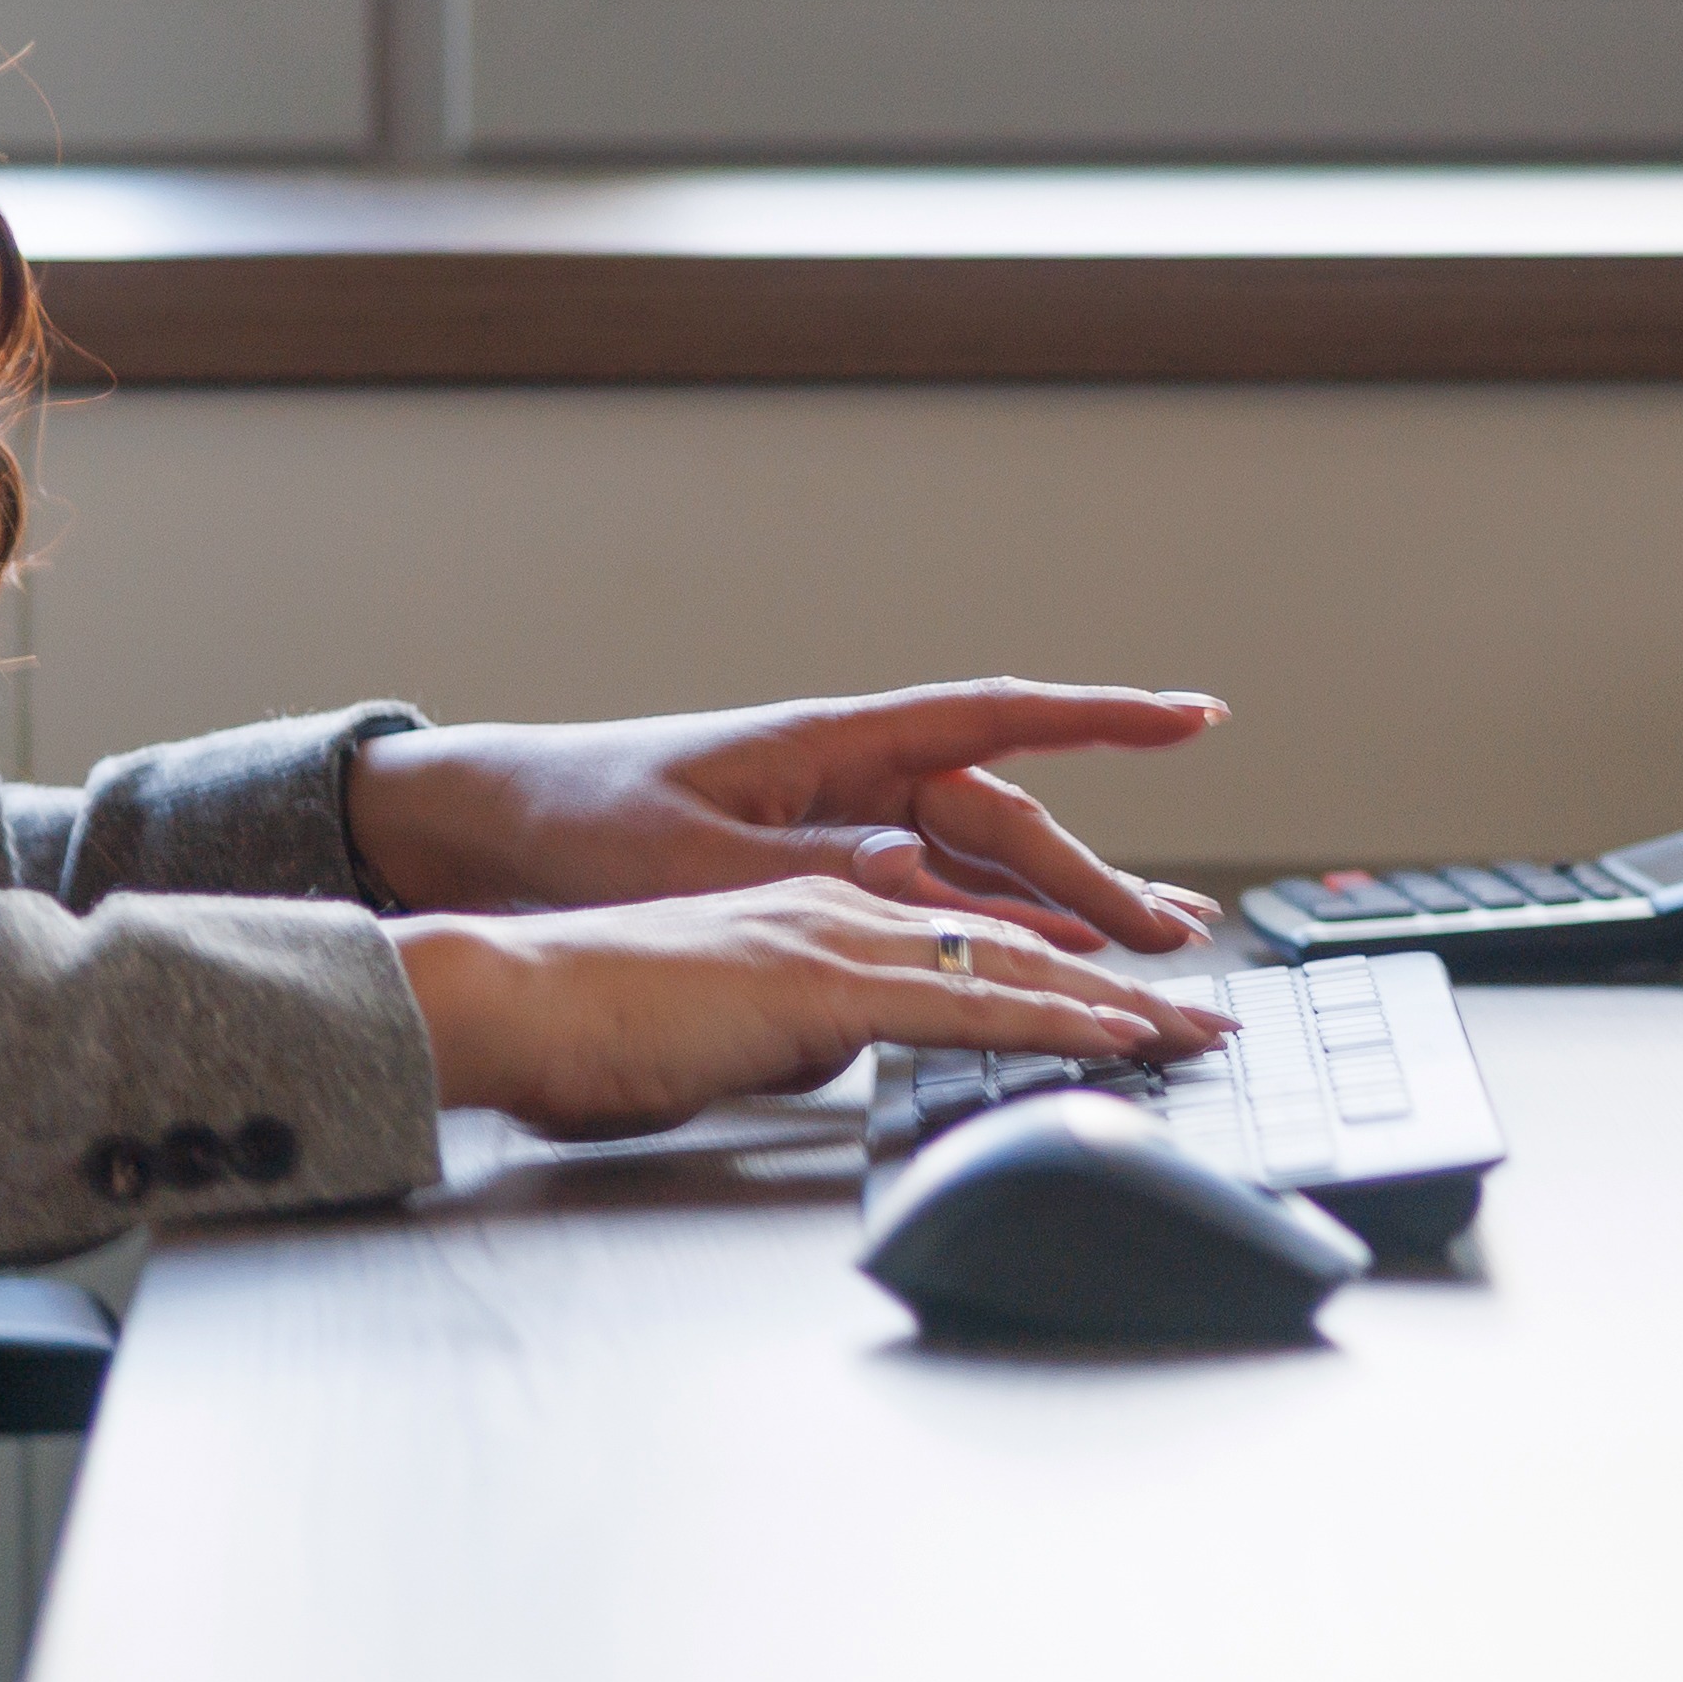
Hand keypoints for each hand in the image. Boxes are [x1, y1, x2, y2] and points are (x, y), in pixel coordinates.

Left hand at [352, 681, 1229, 955]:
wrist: (489, 833)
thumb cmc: (577, 826)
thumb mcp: (691, 856)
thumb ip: (813, 872)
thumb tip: (925, 877)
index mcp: (834, 744)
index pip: (998, 720)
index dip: (1102, 718)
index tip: (1193, 715)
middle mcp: (855, 777)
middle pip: (1006, 822)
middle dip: (1096, 877)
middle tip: (1175, 934)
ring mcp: (842, 827)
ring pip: (981, 868)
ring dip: (1062, 910)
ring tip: (1148, 950)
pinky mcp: (818, 876)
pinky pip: (932, 903)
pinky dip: (994, 932)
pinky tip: (1049, 966)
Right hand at [393, 878, 1239, 1140]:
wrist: (513, 1000)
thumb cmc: (591, 1030)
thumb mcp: (723, 1039)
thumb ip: (792, 1039)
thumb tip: (835, 1060)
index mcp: (818, 919)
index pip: (964, 946)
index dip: (1058, 975)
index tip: (1130, 1013)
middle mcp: (845, 909)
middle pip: (1015, 941)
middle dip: (1122, 982)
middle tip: (1206, 1016)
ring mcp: (842, 936)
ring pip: (1014, 964)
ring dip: (1118, 1003)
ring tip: (1199, 1031)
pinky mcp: (829, 981)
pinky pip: (969, 998)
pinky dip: (1057, 1019)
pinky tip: (1118, 1038)